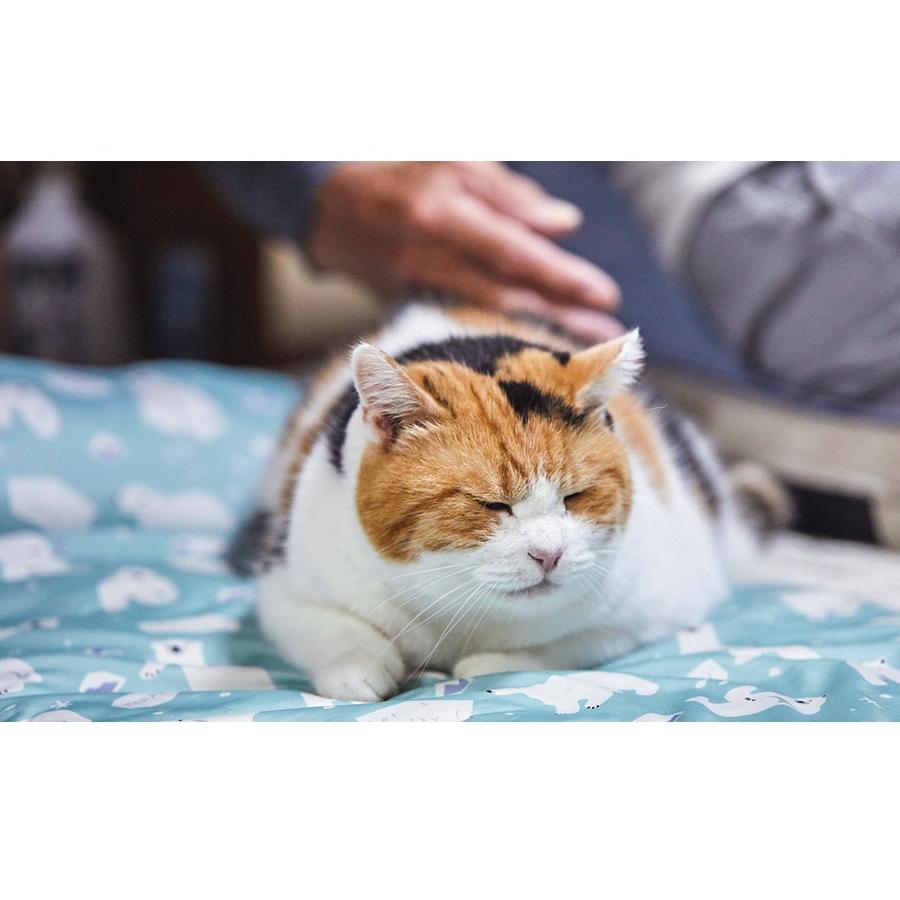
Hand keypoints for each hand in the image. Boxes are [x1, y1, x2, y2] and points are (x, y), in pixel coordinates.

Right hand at [308, 162, 622, 340]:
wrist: (329, 207)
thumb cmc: (402, 174)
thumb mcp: (455, 163)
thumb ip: (510, 196)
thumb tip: (565, 224)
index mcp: (447, 213)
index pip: (516, 251)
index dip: (560, 276)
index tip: (604, 297)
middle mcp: (434, 255)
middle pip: (509, 293)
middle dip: (561, 315)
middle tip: (609, 338)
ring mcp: (422, 284)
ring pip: (490, 313)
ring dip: (540, 330)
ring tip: (584, 349)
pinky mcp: (415, 301)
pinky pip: (467, 319)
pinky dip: (504, 333)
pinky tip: (535, 345)